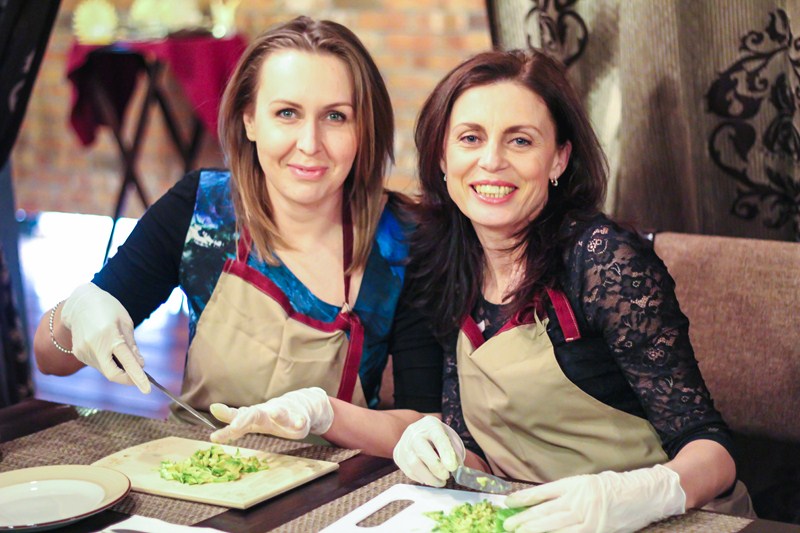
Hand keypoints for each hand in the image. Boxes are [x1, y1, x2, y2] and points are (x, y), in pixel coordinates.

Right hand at [60, 282, 148, 392]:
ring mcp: (84, 351)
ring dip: (118, 367)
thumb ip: (132, 346)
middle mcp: (94, 345)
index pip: (126, 361)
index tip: (147, 389)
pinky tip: (105, 346)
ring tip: (118, 346)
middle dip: (128, 379)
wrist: (79, 303)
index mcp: (110, 335)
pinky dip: (107, 361)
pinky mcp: (78, 354)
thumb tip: (140, 365)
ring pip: (106, 370)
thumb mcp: (126, 322)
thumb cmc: (108, 309)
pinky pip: (98, 364)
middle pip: (112, 374)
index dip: (138, 377)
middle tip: (140, 377)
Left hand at [209, 387, 333, 442]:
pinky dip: (299, 421)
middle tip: (235, 426)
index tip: (214, 437)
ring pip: (280, 413)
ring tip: (274, 414)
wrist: (300, 405)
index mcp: (254, 416)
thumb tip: (212, 417)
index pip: (236, 419)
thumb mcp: (251, 419)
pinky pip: (300, 421)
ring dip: (278, 414)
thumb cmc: (271, 415)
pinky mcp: (300, 419)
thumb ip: (233, 418)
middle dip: (245, 419)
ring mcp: (284, 414)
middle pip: (254, 414)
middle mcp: (267, 413)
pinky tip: (299, 423)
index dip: (226, 428)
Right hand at [392, 415, 465, 486]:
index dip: (446, 453)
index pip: (438, 437)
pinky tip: (429, 478)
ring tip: (440, 482)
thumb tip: (456, 469)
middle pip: (422, 451)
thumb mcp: (450, 439)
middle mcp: (414, 432)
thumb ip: (455, 453)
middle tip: (446, 477)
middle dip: (436, 468)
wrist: (420, 433)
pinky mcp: (397, 455)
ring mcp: (403, 443)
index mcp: (430, 424)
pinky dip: (421, 478)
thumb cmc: (438, 438)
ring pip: (413, 464)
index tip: (452, 467)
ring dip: (429, 478)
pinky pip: (408, 471)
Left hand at [503, 464, 685, 531]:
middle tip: (507, 525)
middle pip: (544, 512)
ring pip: (554, 526)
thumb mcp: (587, 483)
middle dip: (524, 520)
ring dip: (534, 530)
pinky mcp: (595, 530)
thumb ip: (567, 493)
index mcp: (574, 484)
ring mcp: (586, 517)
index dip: (524, 499)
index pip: (542, 492)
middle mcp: (577, 500)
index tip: (508, 503)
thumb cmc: (614, 487)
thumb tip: (543, 504)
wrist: (642, 494)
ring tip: (519, 532)